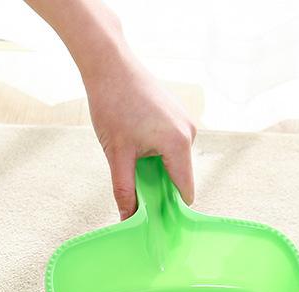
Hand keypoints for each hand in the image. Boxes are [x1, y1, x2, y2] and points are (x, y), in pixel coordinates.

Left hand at [84, 56, 196, 218]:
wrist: (109, 63)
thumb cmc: (112, 105)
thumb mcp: (116, 155)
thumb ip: (125, 191)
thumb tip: (128, 221)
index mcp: (178, 144)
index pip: (185, 191)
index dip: (171, 209)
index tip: (156, 221)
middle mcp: (189, 132)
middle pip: (180, 177)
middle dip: (160, 189)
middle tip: (135, 191)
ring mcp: (185, 122)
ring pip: (174, 161)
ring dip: (156, 170)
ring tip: (131, 160)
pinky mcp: (177, 115)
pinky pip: (171, 146)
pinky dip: (157, 154)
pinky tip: (136, 144)